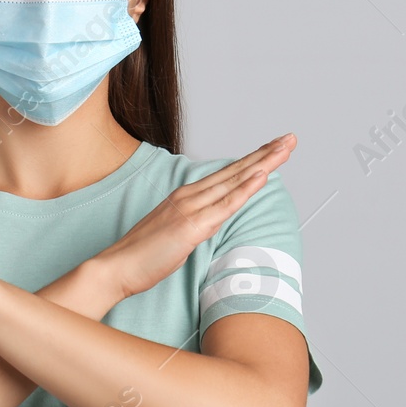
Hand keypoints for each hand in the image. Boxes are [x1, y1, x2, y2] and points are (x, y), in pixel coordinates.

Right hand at [95, 134, 296, 301]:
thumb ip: (194, 224)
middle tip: (289, 139)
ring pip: (235, 181)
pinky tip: (262, 175)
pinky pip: (225, 205)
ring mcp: (191, 208)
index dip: (252, 160)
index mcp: (186, 197)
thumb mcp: (175, 235)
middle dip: (265, 154)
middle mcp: (189, 196)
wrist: (116, 267)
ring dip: (263, 163)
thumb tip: (210, 224)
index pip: (227, 174)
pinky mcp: (192, 225)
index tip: (272, 149)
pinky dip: (246, 188)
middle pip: (236, 171)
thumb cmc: (142, 256)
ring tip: (285, 148)